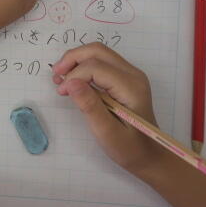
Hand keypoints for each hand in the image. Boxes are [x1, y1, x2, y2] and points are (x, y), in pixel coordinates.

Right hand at [51, 43, 165, 176]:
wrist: (150, 155)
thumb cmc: (129, 148)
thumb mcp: (107, 133)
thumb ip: (90, 106)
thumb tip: (70, 82)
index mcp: (131, 87)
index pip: (95, 67)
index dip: (74, 76)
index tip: (61, 92)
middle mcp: (133, 74)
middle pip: (97, 51)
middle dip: (72, 59)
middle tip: (55, 75)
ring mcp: (130, 74)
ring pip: (98, 53)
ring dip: (76, 60)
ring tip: (60, 78)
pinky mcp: (124, 78)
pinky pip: (101, 62)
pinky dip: (83, 66)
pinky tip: (73, 80)